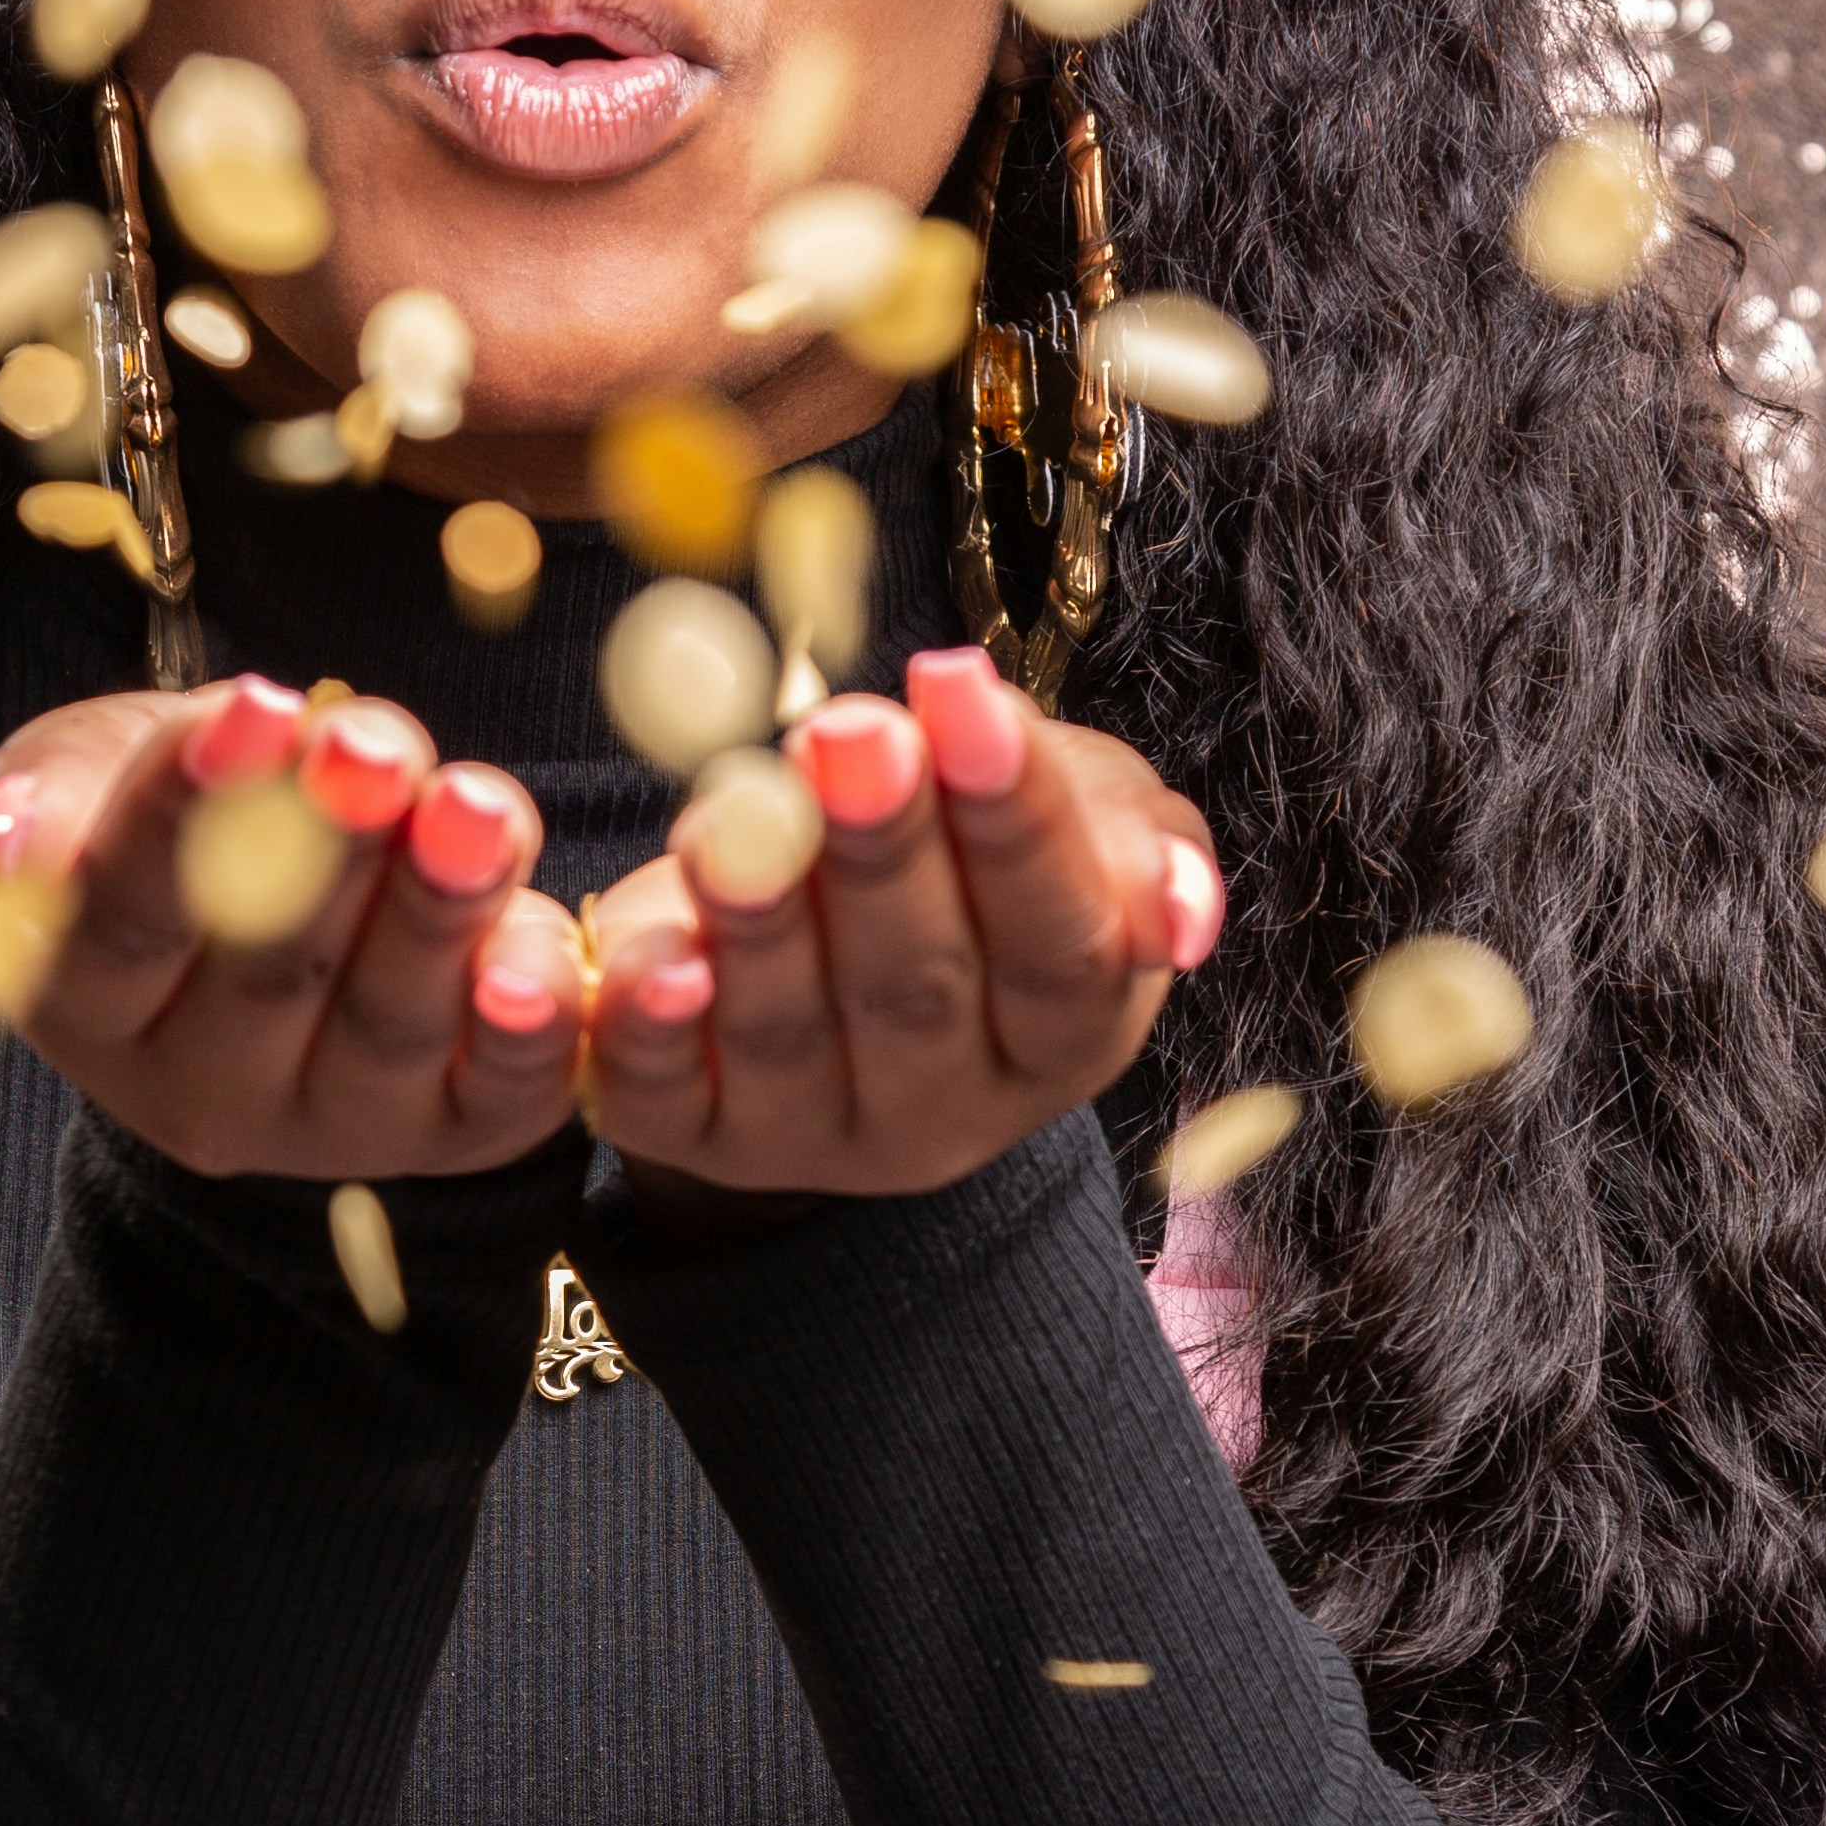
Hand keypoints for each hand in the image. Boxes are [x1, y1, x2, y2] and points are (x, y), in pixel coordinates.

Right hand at [0, 678, 587, 1178]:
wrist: (294, 897)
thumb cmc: (188, 814)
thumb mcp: (100, 778)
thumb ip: (57, 798)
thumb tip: (8, 845)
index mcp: (88, 1008)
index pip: (122, 919)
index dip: (185, 812)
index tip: (254, 705)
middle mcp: (201, 1094)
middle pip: (264, 975)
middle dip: (328, 849)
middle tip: (372, 749)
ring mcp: (334, 1127)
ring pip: (385, 1028)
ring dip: (436, 913)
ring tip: (475, 808)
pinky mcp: (459, 1132)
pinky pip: (501, 1094)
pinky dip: (531, 1028)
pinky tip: (542, 953)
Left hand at [582, 645, 1218, 1200]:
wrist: (829, 947)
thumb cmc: (976, 861)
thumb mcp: (1084, 831)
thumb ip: (1136, 850)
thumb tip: (1177, 911)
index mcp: (1066, 1040)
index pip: (1060, 945)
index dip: (1014, 821)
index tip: (962, 688)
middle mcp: (948, 1113)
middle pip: (921, 989)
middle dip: (884, 852)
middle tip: (851, 734)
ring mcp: (813, 1136)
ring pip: (788, 1031)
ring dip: (762, 918)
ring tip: (739, 814)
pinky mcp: (691, 1136)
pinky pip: (660, 1095)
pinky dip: (648, 1026)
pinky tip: (651, 954)